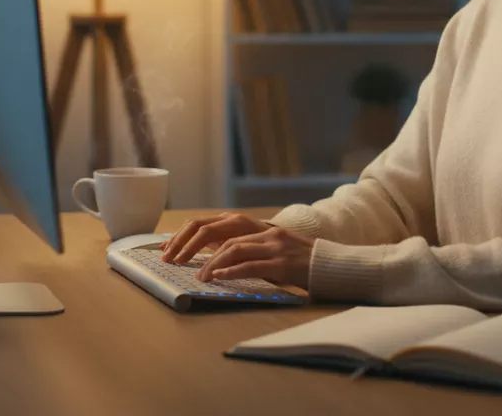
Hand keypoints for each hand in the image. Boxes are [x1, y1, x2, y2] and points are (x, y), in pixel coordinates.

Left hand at [160, 212, 314, 288]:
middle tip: (172, 261)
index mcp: (256, 227)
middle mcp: (263, 231)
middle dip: (190, 245)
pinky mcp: (283, 263)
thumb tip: (212, 255)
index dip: (188, 235)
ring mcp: (273, 246)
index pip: (213, 224)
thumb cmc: (298, 262)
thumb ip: (244, 247)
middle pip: (216, 230)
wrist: (331, 266)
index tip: (170, 249)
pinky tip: (218, 276)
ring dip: (210, 262)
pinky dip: (231, 270)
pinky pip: (251, 264)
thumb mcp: (268, 249)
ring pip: (232, 248)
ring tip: (197, 275)